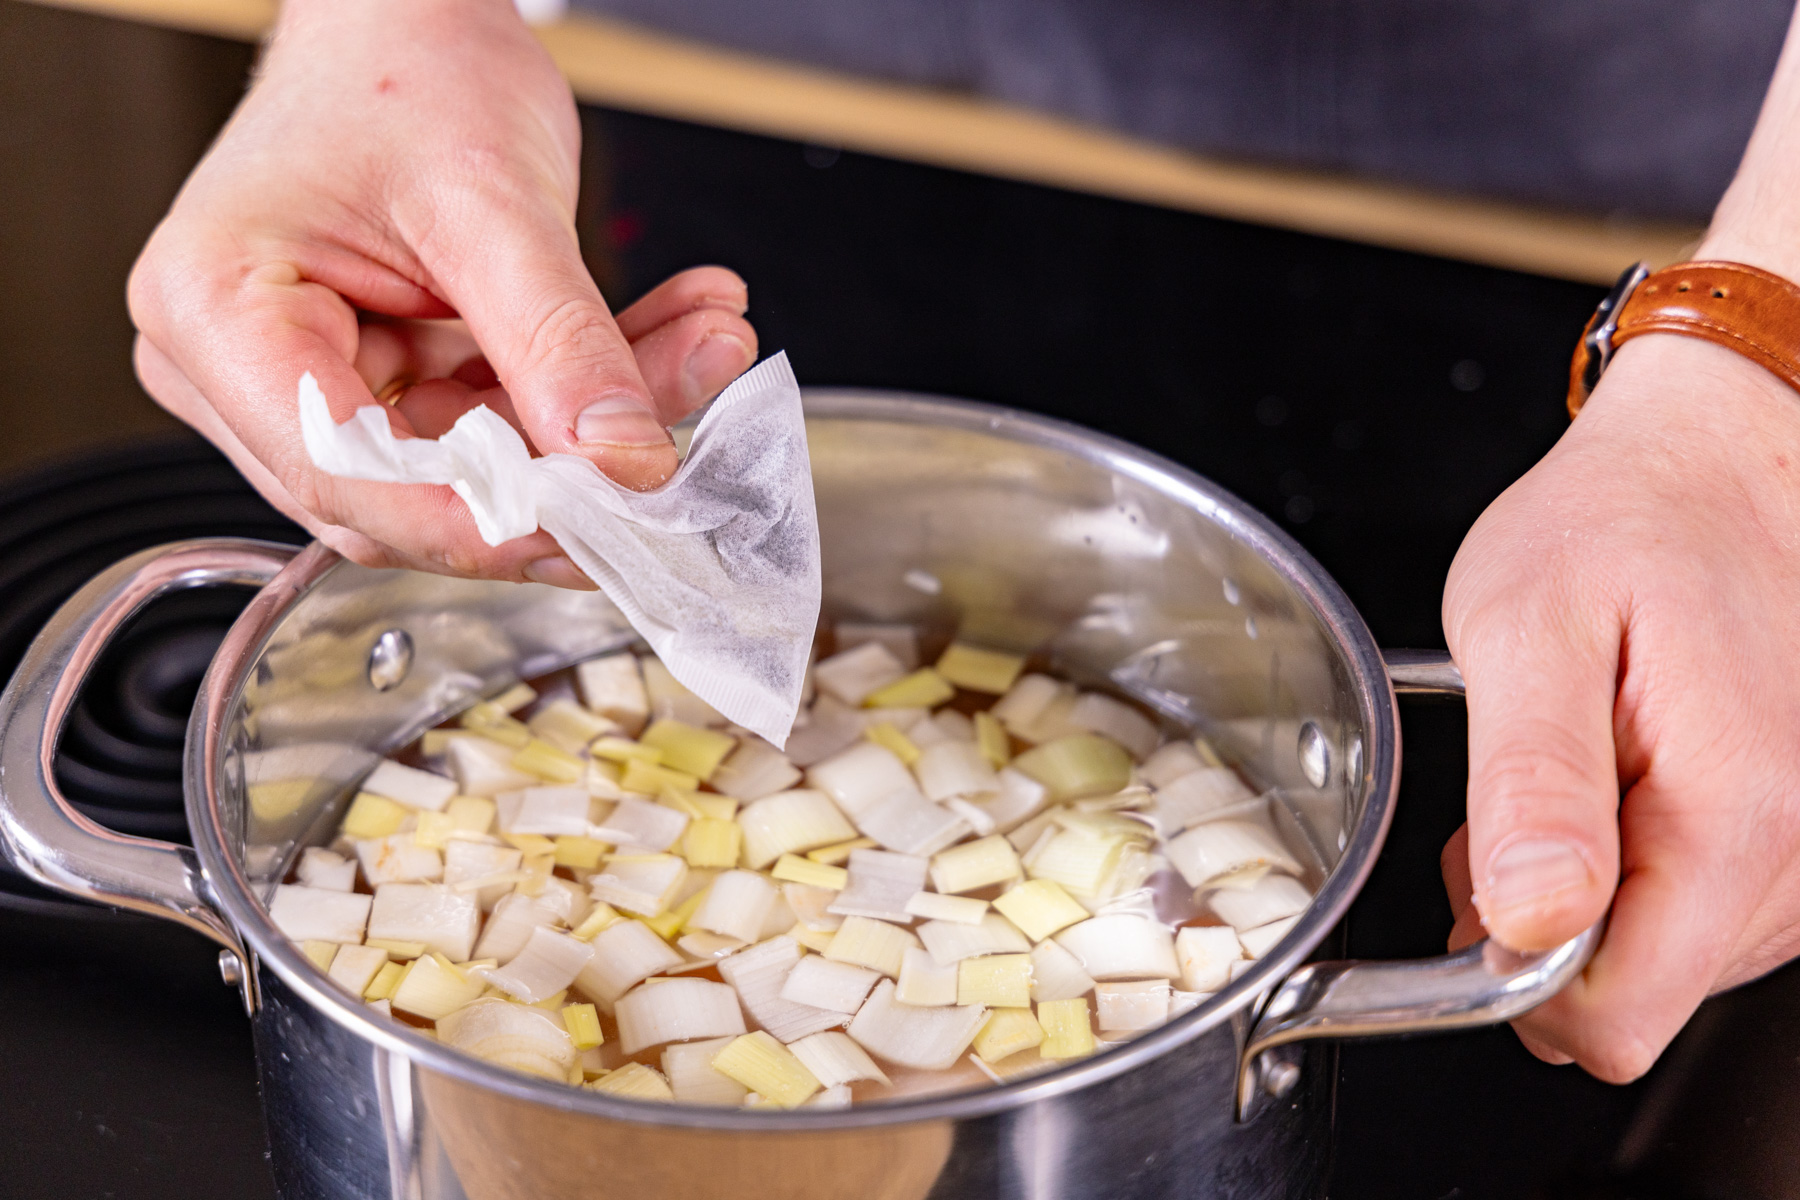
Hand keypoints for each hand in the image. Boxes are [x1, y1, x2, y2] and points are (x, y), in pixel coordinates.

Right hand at [127, 0, 755, 586]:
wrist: (408, 18)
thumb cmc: (403, 69)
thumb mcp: (492, 201)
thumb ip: (557, 340)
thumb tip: (621, 461)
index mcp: (215, 312)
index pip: (339, 471)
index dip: (472, 519)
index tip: (591, 519)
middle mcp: (242, 369)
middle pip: (409, 490)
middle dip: (556, 471)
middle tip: (671, 444)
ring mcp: (317, 383)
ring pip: (474, 466)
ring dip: (597, 423)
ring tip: (705, 343)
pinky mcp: (389, 384)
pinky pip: (499, 427)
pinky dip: (587, 392)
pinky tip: (676, 334)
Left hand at [1440, 331, 1799, 1079]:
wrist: (1718, 456)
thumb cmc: (1622, 520)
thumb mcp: (1529, 626)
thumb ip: (1532, 782)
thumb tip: (1532, 919)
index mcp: (1732, 813)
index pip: (1619, 1019)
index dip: (1519, 981)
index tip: (1479, 890)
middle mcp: (1796, 848)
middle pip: (1640, 995)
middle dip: (1545, 928)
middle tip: (1508, 804)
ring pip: (1668, 958)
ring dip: (1586, 893)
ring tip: (1559, 769)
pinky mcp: (1792, 828)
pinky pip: (1702, 906)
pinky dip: (1632, 862)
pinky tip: (1606, 776)